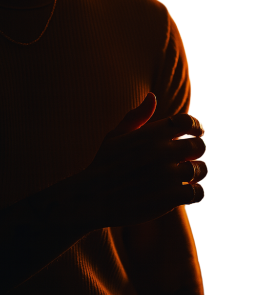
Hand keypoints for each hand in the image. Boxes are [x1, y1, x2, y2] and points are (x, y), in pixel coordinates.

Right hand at [71, 93, 206, 228]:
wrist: (93, 197)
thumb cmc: (104, 163)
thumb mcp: (115, 135)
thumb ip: (137, 116)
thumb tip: (152, 96)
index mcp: (150, 133)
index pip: (188, 122)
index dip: (196, 126)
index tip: (195, 133)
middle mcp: (161, 151)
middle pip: (199, 145)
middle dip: (196, 150)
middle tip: (190, 156)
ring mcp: (167, 175)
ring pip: (201, 169)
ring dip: (198, 172)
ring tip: (188, 175)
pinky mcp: (170, 198)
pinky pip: (198, 192)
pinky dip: (195, 192)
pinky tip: (185, 192)